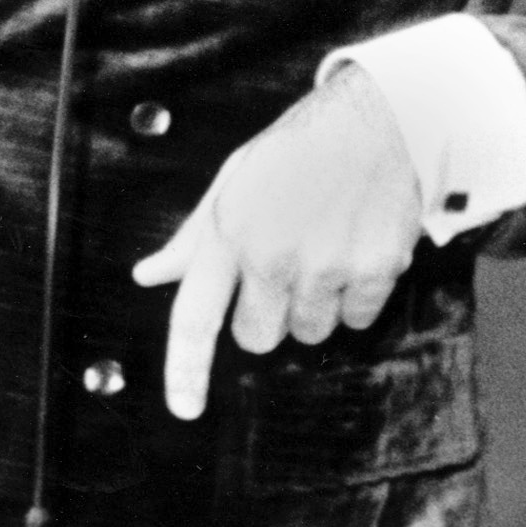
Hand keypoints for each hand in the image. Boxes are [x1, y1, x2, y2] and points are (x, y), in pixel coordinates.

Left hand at [131, 65, 422, 419]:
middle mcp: (272, 255)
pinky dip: (355, 298)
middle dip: (265, 315)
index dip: (185, 370)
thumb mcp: (234, 181)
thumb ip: (193, 237)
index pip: (194, 316)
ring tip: (323, 249)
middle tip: (282, 269)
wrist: (377, 117)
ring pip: (309, 333)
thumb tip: (149, 275)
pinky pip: (356, 320)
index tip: (185, 409)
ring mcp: (326, 266)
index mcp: (229, 232)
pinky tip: (354, 250)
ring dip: (313, 306)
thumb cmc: (297, 149)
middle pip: (256, 338)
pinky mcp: (375, 270)